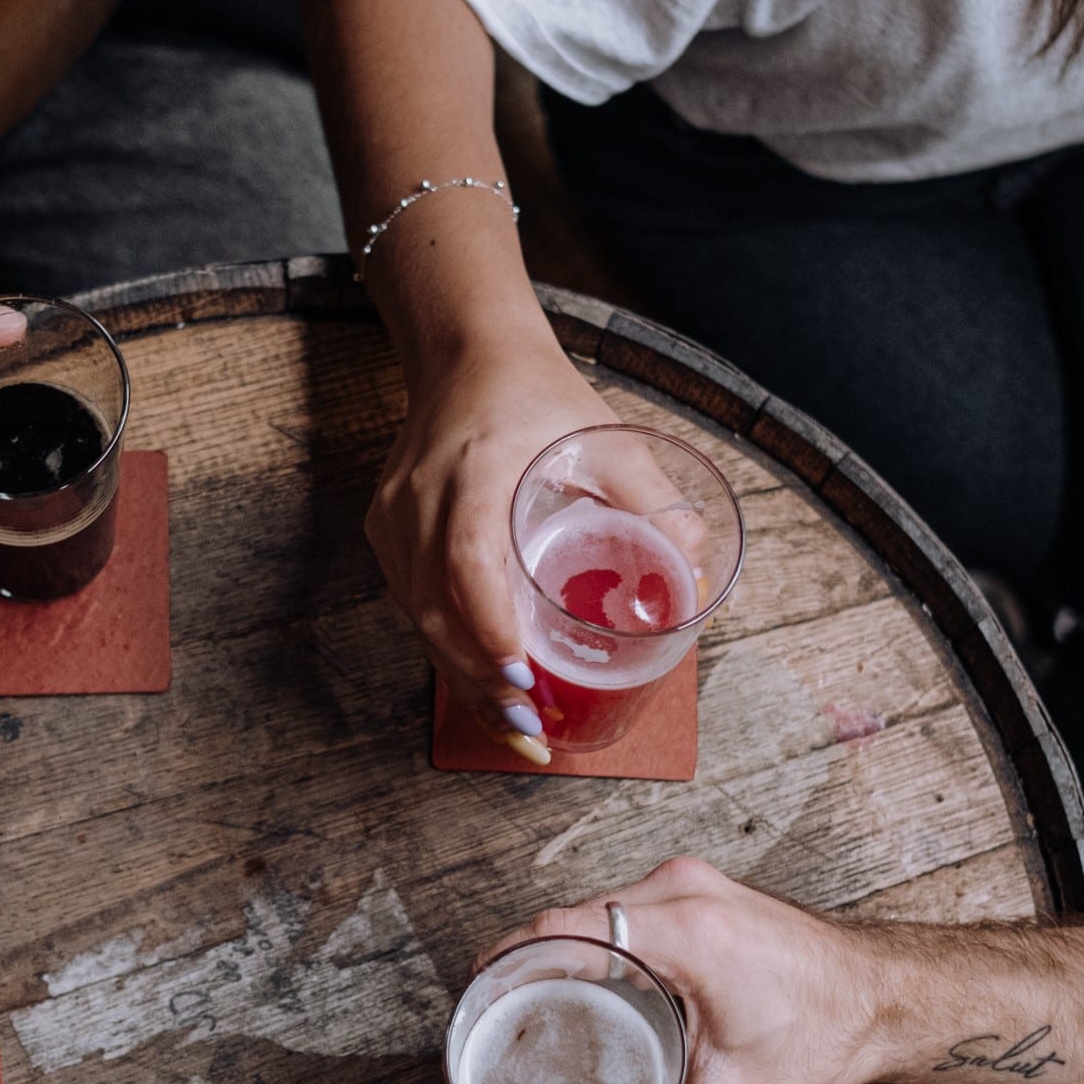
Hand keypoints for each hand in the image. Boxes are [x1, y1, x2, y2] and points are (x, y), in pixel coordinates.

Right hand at [371, 332, 619, 763]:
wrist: (466, 355)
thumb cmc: (537, 397)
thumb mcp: (607, 438)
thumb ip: (654, 501)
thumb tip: (697, 574)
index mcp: (475, 470)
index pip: (466, 559)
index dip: (490, 625)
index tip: (521, 675)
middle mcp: (421, 500)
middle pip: (435, 609)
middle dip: (481, 680)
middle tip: (531, 729)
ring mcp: (394, 520)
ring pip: (418, 618)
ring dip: (464, 679)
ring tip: (516, 726)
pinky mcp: (386, 533)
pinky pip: (412, 606)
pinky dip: (449, 652)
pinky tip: (487, 686)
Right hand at [504, 857, 892, 1083]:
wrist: (889, 999)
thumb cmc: (826, 1042)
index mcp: (685, 930)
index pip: (559, 930)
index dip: (502, 967)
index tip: (473, 1012)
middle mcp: (682, 891)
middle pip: (566, 921)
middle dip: (522, 972)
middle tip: (492, 1034)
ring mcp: (690, 884)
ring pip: (591, 914)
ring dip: (555, 959)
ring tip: (524, 1018)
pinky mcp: (698, 893)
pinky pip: (618, 913)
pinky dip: (591, 950)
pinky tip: (579, 995)